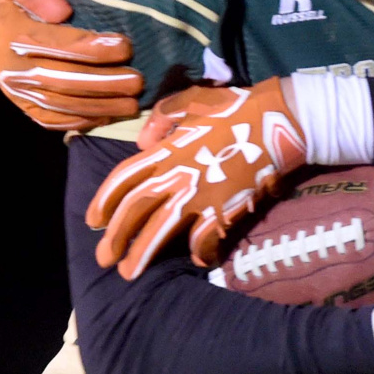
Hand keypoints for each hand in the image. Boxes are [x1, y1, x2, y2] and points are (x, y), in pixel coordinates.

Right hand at [0, 0, 141, 129]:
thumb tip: (60, 10)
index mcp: (12, 35)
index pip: (57, 45)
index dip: (93, 48)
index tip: (126, 46)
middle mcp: (12, 67)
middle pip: (62, 80)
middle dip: (104, 83)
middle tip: (138, 82)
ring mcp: (16, 89)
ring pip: (59, 104)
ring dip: (98, 107)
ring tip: (132, 104)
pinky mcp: (20, 103)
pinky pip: (49, 118)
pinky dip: (78, 121)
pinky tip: (106, 117)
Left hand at [86, 78, 306, 279]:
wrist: (279, 120)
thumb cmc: (237, 106)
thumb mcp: (194, 100)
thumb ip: (164, 117)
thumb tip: (144, 142)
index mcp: (167, 149)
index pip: (124, 179)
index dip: (104, 201)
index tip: (94, 222)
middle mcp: (178, 175)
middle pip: (136, 210)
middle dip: (116, 236)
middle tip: (104, 259)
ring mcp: (201, 194)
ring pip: (161, 230)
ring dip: (143, 253)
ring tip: (130, 273)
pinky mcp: (226, 208)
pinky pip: (205, 238)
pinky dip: (199, 252)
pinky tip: (196, 261)